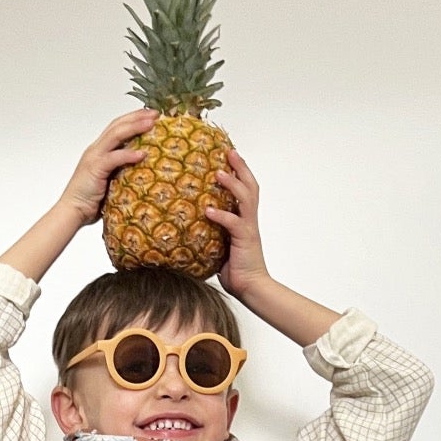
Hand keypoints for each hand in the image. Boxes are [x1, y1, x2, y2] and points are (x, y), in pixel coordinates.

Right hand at [58, 110, 158, 225]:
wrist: (72, 211)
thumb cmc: (90, 200)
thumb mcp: (110, 181)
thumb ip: (121, 171)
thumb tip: (142, 169)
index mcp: (99, 151)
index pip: (116, 127)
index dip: (133, 118)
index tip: (150, 115)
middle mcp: (96, 149)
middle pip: (117, 125)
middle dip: (137, 116)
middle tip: (155, 113)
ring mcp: (94, 157)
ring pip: (116, 134)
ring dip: (135, 127)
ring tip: (151, 124)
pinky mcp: (95, 169)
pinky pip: (114, 158)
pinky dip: (128, 154)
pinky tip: (142, 154)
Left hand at [205, 148, 270, 298]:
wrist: (251, 288)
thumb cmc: (236, 270)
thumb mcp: (220, 247)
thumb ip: (211, 234)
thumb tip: (189, 228)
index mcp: (245, 220)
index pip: (246, 189)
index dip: (240, 172)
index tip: (228, 156)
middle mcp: (249, 220)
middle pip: (250, 186)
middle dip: (240, 167)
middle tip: (229, 152)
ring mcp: (248, 228)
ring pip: (246, 198)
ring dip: (232, 184)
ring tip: (218, 173)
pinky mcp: (245, 239)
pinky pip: (233, 223)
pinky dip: (221, 215)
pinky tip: (209, 210)